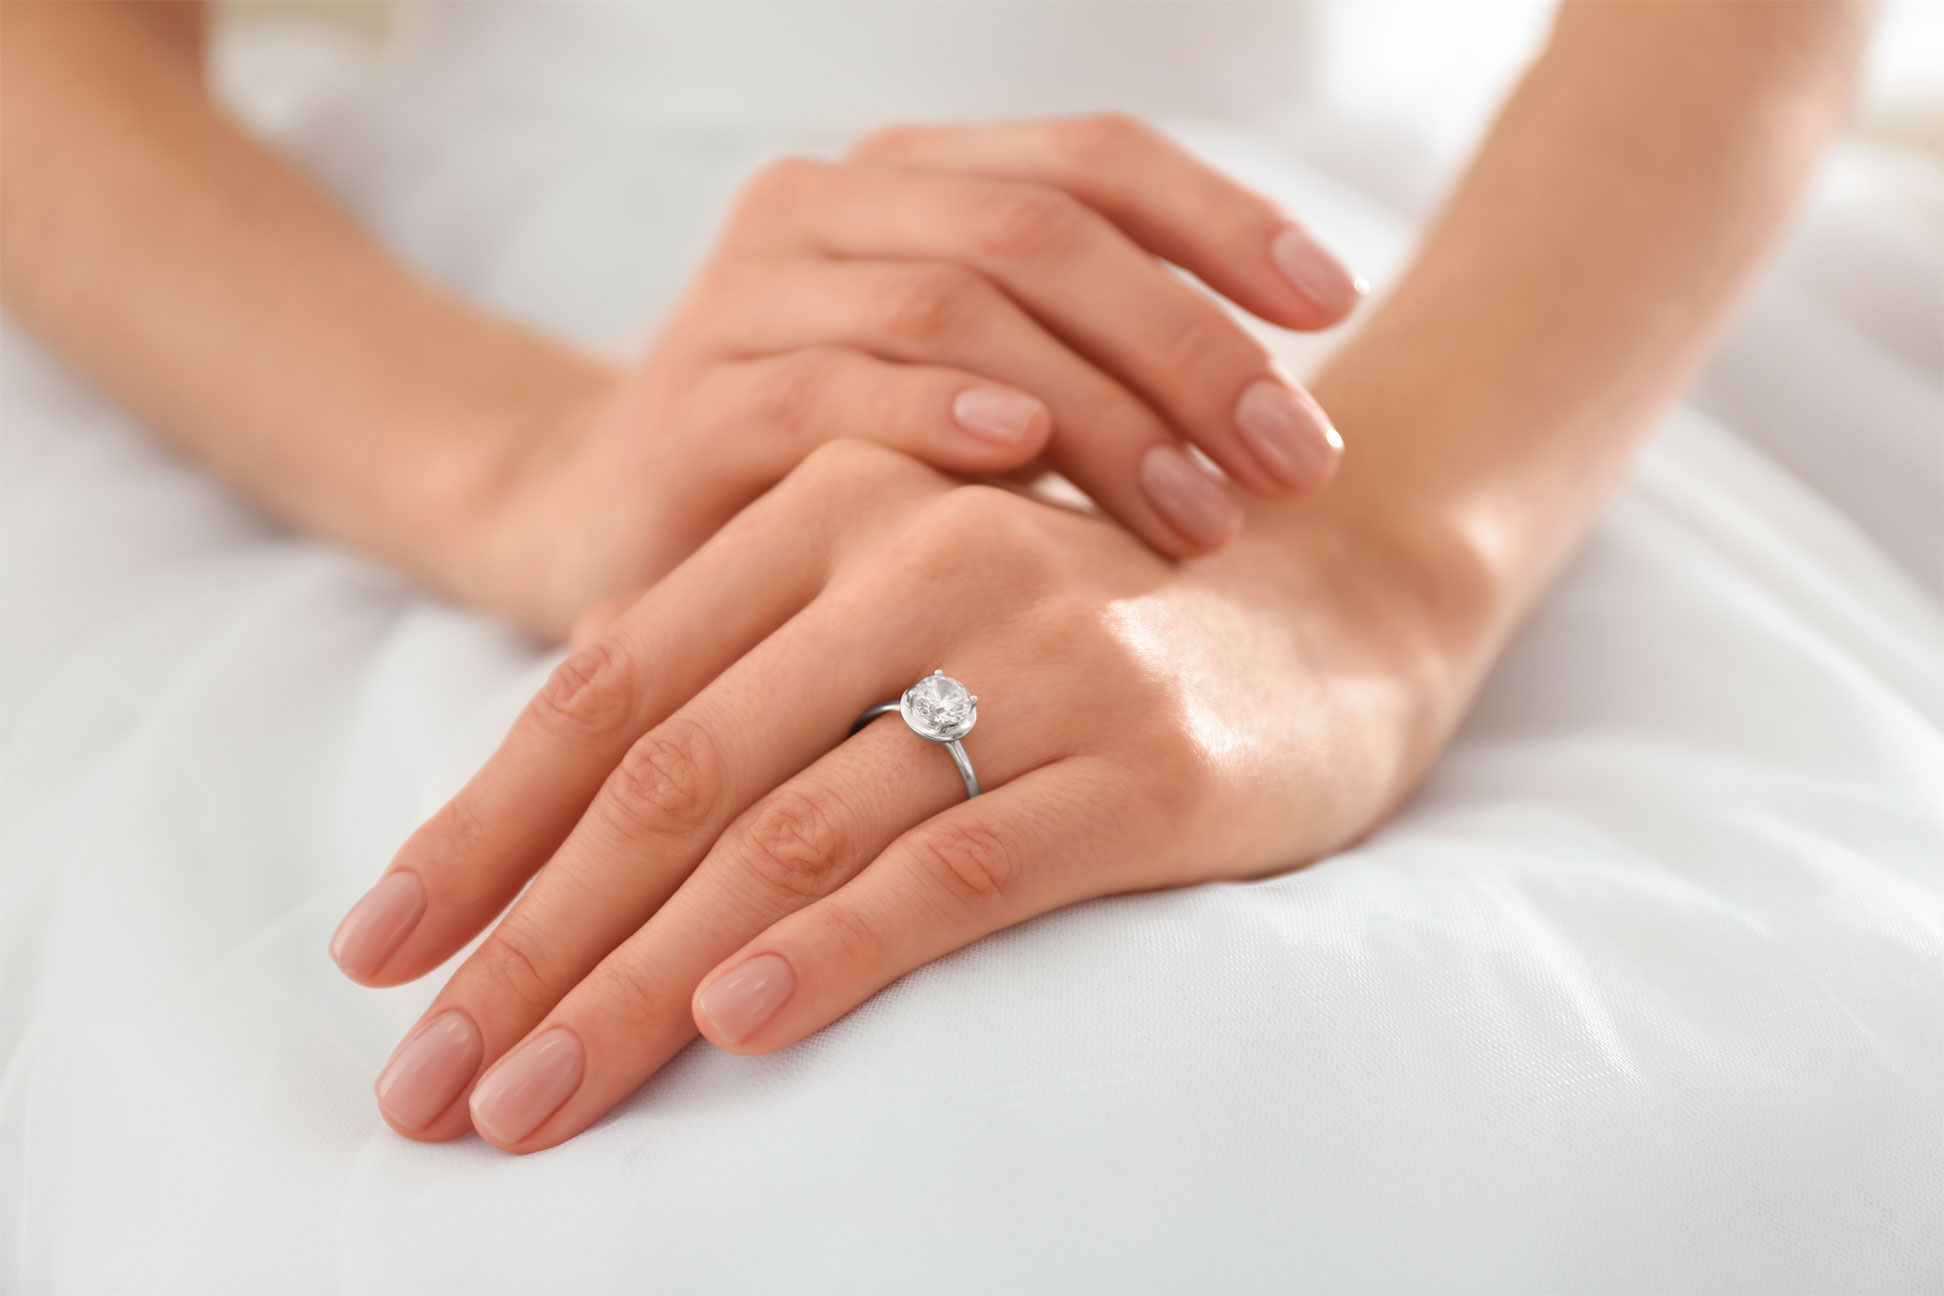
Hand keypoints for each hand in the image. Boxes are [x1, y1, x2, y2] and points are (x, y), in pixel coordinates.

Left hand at [330, 439, 1489, 1151]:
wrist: (1336, 605)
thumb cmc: (1080, 629)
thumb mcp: (900, 618)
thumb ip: (755, 690)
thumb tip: (556, 854)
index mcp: (832, 509)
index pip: (611, 687)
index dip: (482, 830)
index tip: (379, 958)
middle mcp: (918, 557)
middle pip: (673, 774)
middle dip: (531, 939)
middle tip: (426, 1079)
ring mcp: (1034, 651)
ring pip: (791, 832)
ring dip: (638, 979)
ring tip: (530, 1095)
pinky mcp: (1140, 756)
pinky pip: (958, 863)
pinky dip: (834, 945)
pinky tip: (734, 1024)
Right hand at [471, 114, 1362, 636]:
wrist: (615, 533)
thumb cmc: (834, 475)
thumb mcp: (972, 401)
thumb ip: (1088, 368)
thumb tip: (1281, 418)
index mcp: (911, 181)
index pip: (1094, 159)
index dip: (1226, 220)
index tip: (1338, 309)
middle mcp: (828, 210)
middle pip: (1043, 229)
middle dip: (1190, 343)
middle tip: (1296, 463)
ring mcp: (748, 297)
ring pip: (955, 305)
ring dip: (1101, 408)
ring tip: (1203, 516)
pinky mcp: (691, 404)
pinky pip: (830, 388)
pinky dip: (938, 413)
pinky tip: (1026, 459)